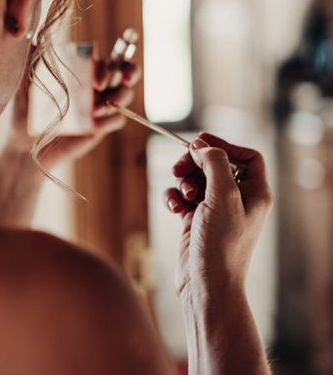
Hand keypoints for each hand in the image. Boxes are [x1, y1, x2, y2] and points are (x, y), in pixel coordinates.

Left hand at [6, 46, 141, 169]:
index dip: (112, 59)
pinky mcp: (99, 127)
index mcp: (82, 69)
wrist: (24, 144)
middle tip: (122, 79)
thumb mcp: (25, 82)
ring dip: (120, 96)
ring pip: (126, 93)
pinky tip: (94, 124)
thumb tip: (34, 35)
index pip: (105, 55)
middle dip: (130, 71)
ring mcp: (99, 105)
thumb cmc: (24, 110)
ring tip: (97, 108)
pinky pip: (118, 119)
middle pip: (126, 69)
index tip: (100, 77)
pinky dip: (110, 119)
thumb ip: (32, 59)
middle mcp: (94, 84)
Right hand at [163, 133, 272, 296]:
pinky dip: (173, 197)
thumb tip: (201, 146)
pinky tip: (173, 207)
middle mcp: (237, 200)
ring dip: (182, 182)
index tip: (199, 142)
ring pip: (194, 179)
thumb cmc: (221, 245)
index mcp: (255, 193)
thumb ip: (214, 164)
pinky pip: (181, 197)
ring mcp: (215, 211)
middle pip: (214, 164)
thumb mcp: (223, 196)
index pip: (246, 156)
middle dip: (194, 163)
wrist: (206, 285)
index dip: (224, 145)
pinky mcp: (194, 221)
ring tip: (182, 197)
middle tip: (179, 168)